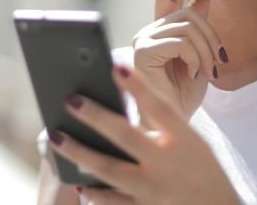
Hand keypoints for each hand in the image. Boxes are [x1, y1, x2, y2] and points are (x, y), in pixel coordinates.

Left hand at [47, 65, 238, 204]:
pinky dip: (94, 193)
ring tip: (54, 137)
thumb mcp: (192, 140)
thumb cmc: (201, 168)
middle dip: (95, 116)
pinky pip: (114, 203)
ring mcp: (155, 190)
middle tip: (70, 99)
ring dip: (80, 153)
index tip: (115, 65)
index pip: (159, 106)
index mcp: (185, 140)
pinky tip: (77, 181)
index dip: (137, 85)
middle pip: (126, 136)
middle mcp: (168, 163)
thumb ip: (163, 122)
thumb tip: (123, 94)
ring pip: (110, 170)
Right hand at [132, 0, 224, 119]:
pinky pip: (181, 43)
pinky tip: (193, 75)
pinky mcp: (143, 52)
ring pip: (187, 26)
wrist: (171, 125)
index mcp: (160, 30)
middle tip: (218, 62)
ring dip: (206, 51)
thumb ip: (198, 26)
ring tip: (206, 73)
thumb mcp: (199, 53)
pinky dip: (195, 59)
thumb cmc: (184, 94)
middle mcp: (148, 31)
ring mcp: (143, 40)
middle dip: (211, 35)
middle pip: (187, 10)